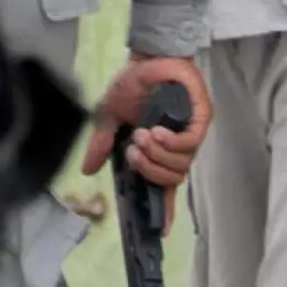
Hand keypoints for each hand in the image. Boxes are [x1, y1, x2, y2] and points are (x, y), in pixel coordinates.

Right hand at [82, 53, 211, 235]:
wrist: (147, 55)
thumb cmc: (133, 83)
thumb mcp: (110, 117)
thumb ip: (102, 144)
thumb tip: (86, 171)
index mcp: (158, 151)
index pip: (164, 186)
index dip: (164, 210)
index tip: (160, 232)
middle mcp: (176, 147)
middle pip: (170, 179)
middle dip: (149, 169)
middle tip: (133, 150)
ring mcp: (190, 133)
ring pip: (180, 164)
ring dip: (158, 154)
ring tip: (143, 135)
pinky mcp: (201, 118)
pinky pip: (189, 144)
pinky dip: (171, 142)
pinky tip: (157, 131)